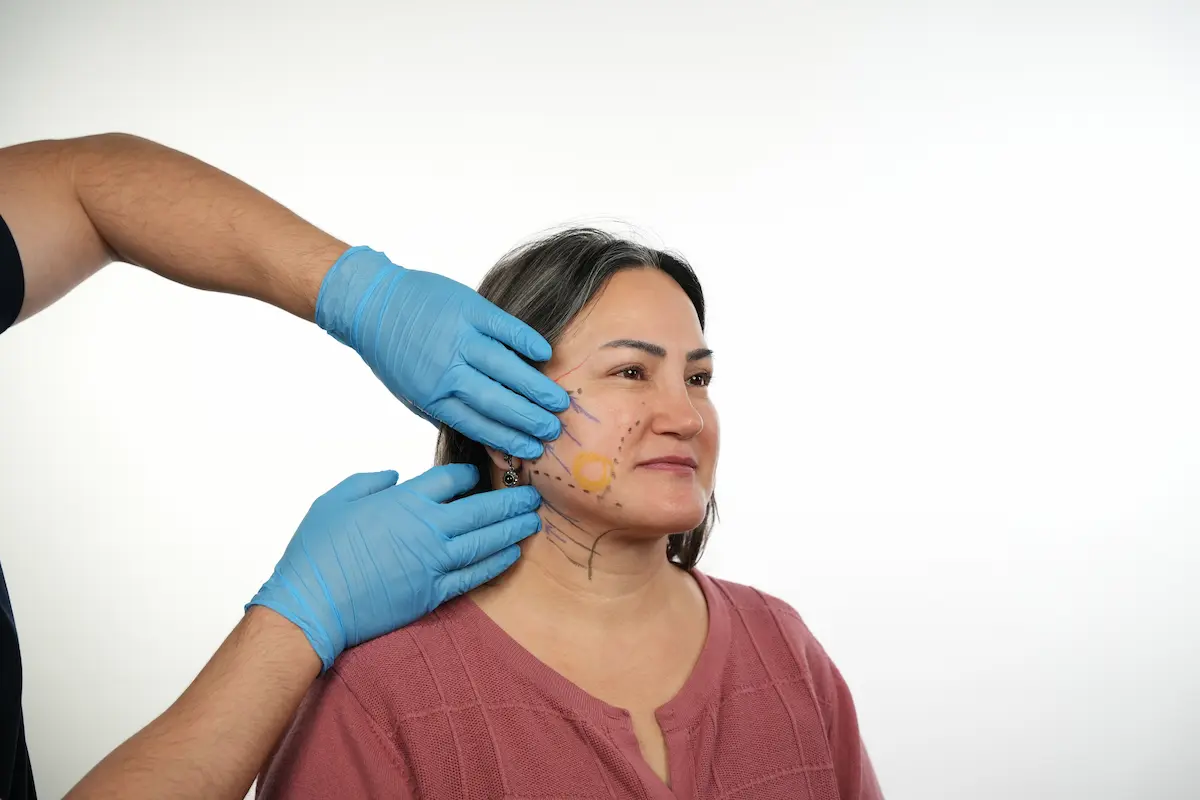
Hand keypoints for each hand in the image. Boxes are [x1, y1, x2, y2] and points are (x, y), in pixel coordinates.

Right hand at [247, 465, 540, 670]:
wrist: (312, 606)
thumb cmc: (316, 552)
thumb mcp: (335, 500)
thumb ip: (369, 481)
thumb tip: (394, 475)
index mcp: (404, 501)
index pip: (451, 479)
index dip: (469, 475)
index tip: (479, 475)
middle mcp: (427, 530)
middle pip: (481, 509)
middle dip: (510, 501)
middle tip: (532, 496)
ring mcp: (433, 563)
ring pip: (485, 541)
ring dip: (512, 529)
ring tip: (531, 521)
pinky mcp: (433, 593)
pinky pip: (474, 575)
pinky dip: (497, 563)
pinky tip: (512, 554)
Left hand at [315, 246, 569, 458]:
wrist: (371, 303)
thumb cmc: (395, 353)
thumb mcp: (412, 393)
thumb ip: (447, 413)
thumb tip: (488, 442)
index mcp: (433, 396)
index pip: (478, 425)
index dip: (509, 440)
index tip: (533, 450)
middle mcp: (446, 369)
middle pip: (496, 401)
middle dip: (529, 419)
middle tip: (555, 430)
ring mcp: (458, 337)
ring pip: (505, 368)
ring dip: (535, 387)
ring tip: (559, 402)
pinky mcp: (467, 308)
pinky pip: (503, 326)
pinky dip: (525, 340)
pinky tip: (544, 354)